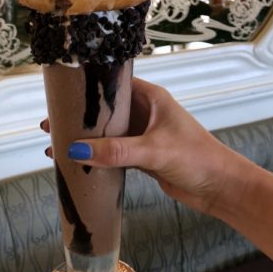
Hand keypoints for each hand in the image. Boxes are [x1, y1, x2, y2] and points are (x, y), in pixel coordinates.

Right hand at [42, 77, 234, 213]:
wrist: (221, 188)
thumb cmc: (197, 158)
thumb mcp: (154, 151)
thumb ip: (116, 151)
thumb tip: (76, 151)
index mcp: (151, 98)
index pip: (115, 83)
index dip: (89, 87)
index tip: (62, 94)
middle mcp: (145, 112)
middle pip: (106, 110)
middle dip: (81, 117)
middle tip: (51, 124)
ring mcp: (143, 135)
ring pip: (107, 133)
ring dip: (85, 139)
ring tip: (55, 144)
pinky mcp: (142, 156)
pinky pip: (112, 153)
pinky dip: (96, 157)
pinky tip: (77, 163)